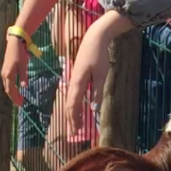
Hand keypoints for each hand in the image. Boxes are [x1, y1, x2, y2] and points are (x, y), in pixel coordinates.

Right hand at [1, 35, 28, 106]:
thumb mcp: (24, 65)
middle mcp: (4, 74)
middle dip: (14, 97)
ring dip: (12, 92)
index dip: (15, 98)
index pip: (10, 90)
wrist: (14, 42)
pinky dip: (11, 87)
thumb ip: (24, 76)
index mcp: (8, 74)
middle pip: (8, 89)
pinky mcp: (5, 69)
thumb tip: (24, 87)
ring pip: (7, 85)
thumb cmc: (20, 53)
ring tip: (19, 97)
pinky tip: (16, 88)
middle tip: (21, 103)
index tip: (21, 104)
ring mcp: (4, 71)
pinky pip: (7, 81)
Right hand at [64, 14, 118, 133]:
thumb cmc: (98, 55)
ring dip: (73, 112)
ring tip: (75, 123)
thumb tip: (93, 109)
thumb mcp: (101, 74)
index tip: (76, 131)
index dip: (74, 119)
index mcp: (77, 83)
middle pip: (69, 104)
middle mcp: (73, 82)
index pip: (73, 105)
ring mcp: (74, 78)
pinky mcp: (77, 75)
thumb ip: (97, 92)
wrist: (94, 38)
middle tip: (74, 132)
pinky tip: (78, 107)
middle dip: (71, 119)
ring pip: (70, 99)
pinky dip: (74, 104)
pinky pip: (73, 94)